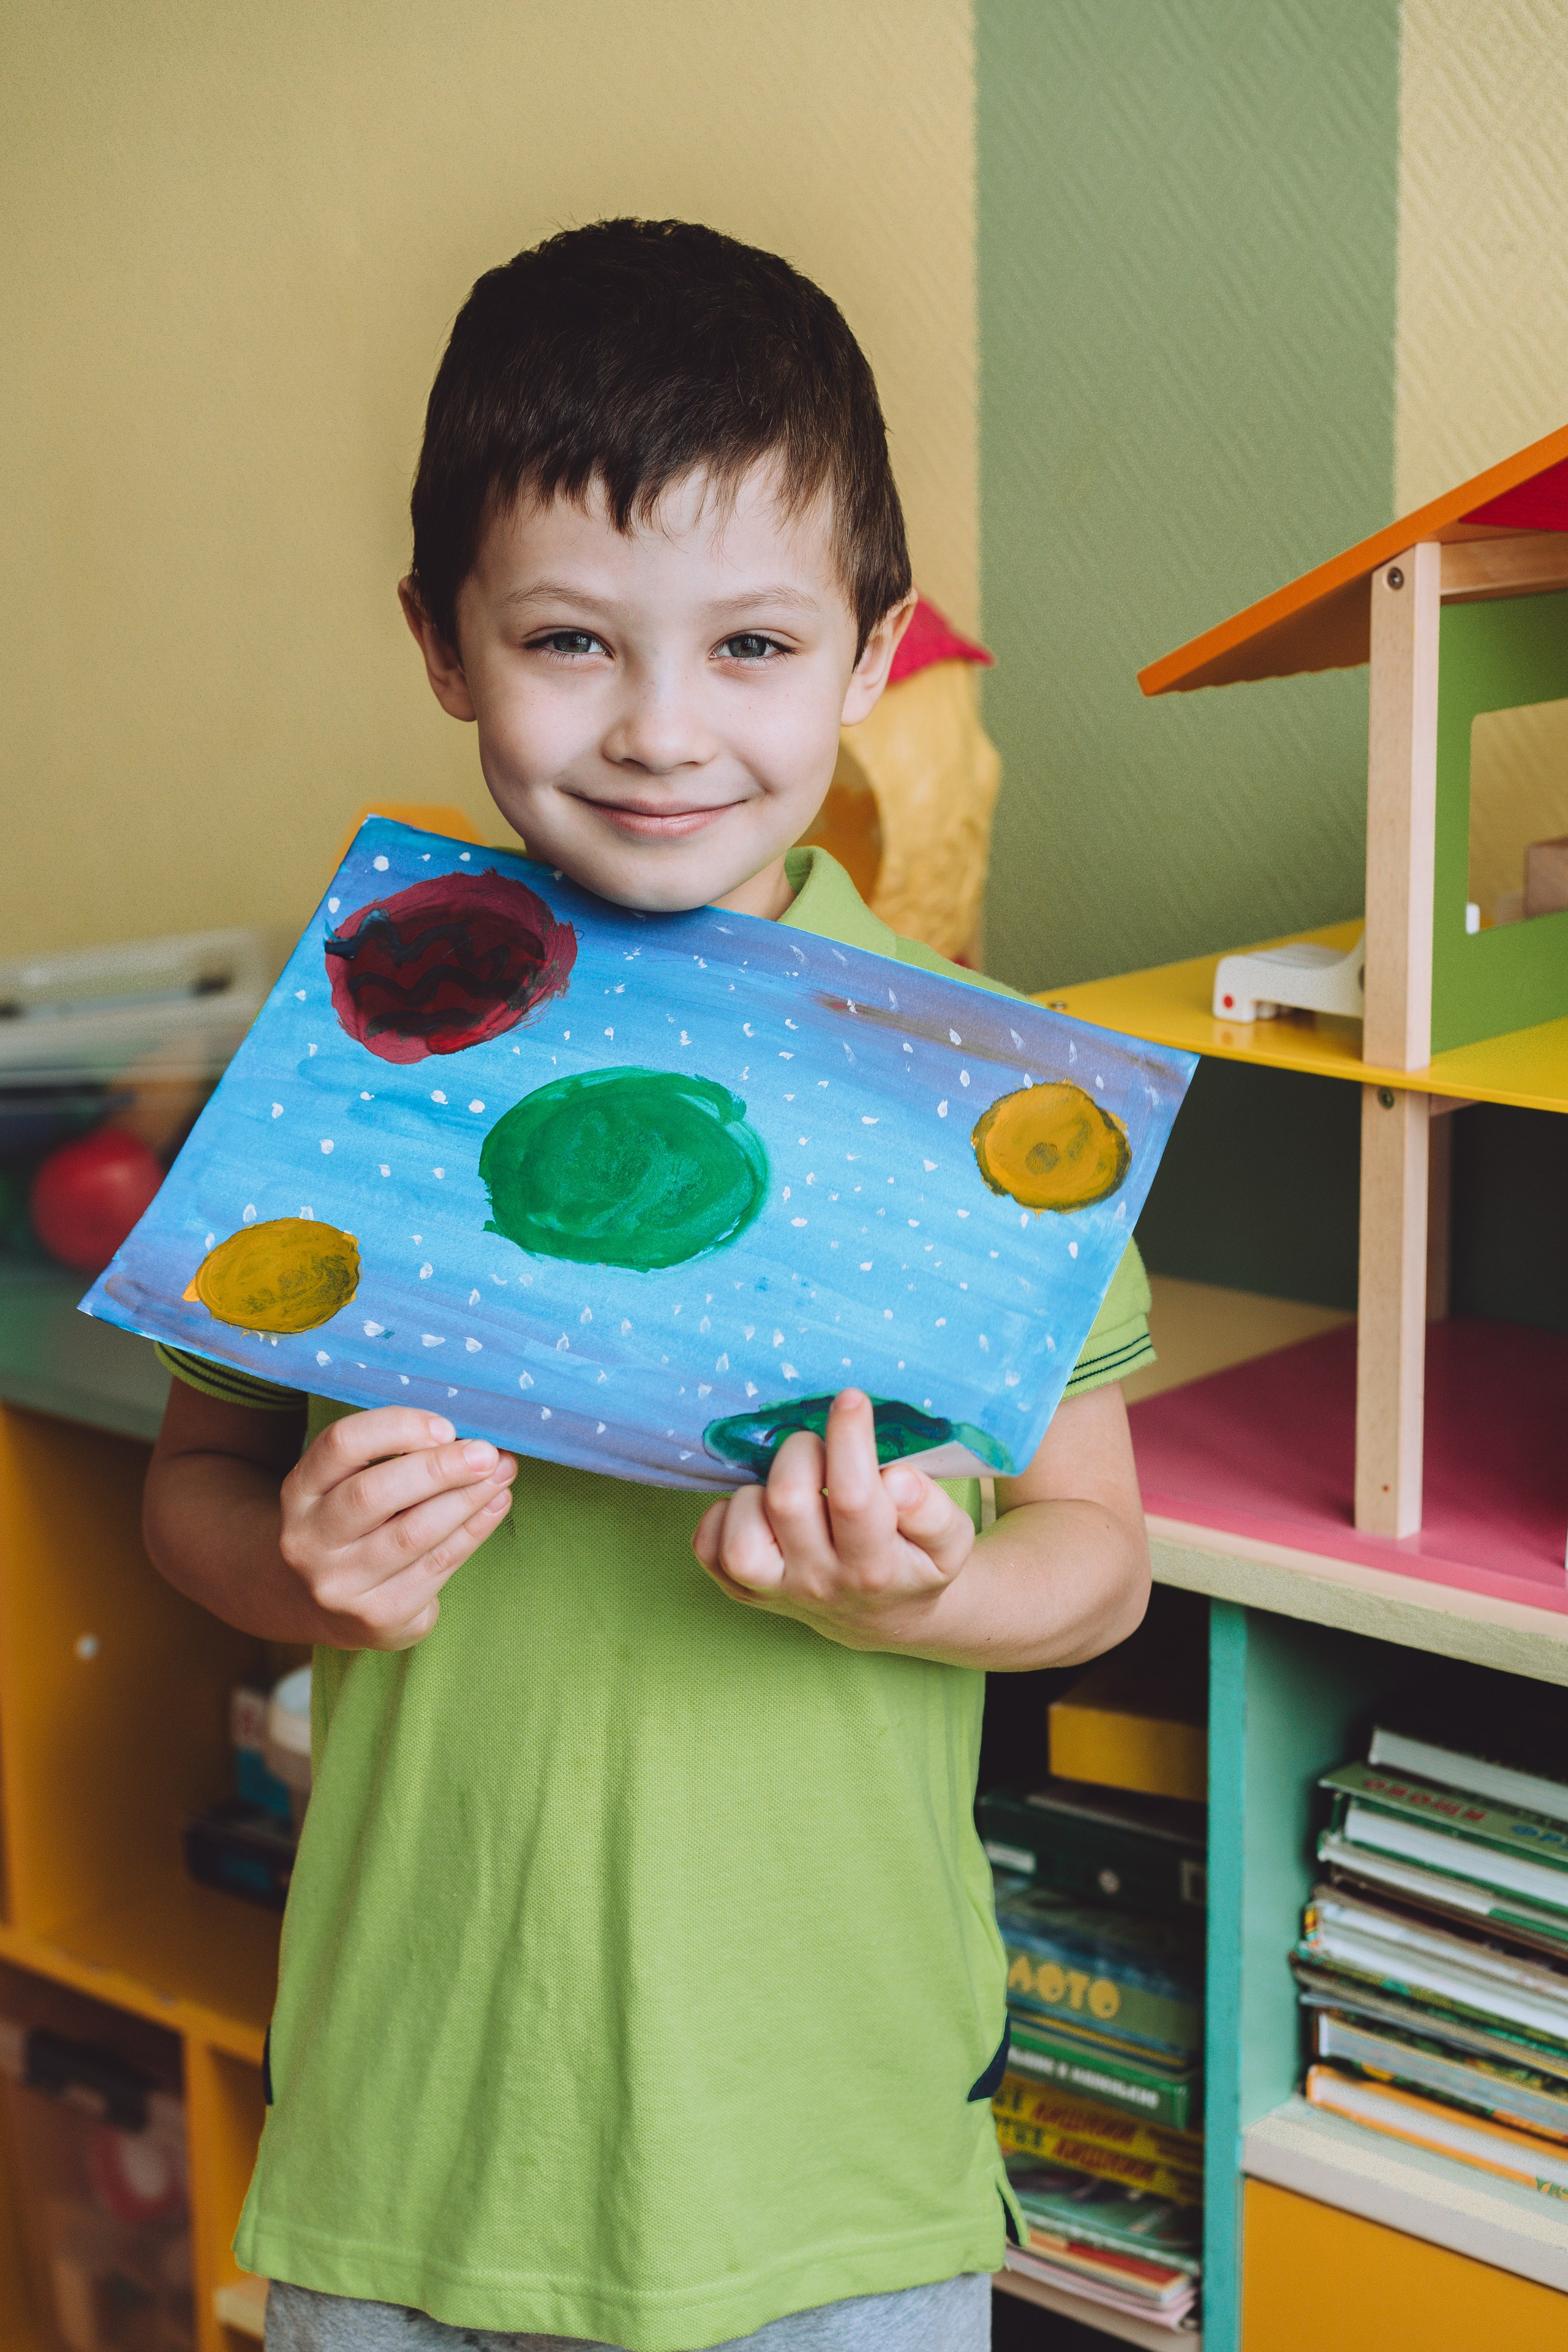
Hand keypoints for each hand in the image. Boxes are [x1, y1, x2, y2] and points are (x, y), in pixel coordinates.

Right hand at [278, 1407, 516, 1649]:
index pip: (341, 1445)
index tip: (445, 1426)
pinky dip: (473, 1531)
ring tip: (502, 1474)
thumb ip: (393, 1457)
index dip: (396, 1428)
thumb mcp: (348, 1484)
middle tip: (486, 1452)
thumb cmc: (353, 1526)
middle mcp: (308, 1539)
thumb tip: (467, 1437)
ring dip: (466, 1499)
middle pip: (373, 1493)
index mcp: (300, 1490)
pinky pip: (436, 1565)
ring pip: (412, 1533)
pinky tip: (495, 1505)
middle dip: (439, 1468)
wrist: (323, 1606)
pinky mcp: (377, 1616)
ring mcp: (339, 1583)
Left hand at [691, 1388, 975, 1649]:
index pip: (854, 1498)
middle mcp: (818, 1583)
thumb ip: (933, 1510)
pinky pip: (708, 1548)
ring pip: (741, 1533)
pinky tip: (759, 1508)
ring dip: (760, 1490)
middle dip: (803, 1452)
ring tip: (792, 1484)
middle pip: (789, 1502)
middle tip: (821, 1447)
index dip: (849, 1440)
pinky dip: (724, 1515)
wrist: (883, 1617)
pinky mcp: (742, 1590)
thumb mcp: (949, 1542)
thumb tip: (897, 1478)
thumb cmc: (914, 1563)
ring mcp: (774, 1591)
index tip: (851, 1400)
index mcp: (874, 1567)